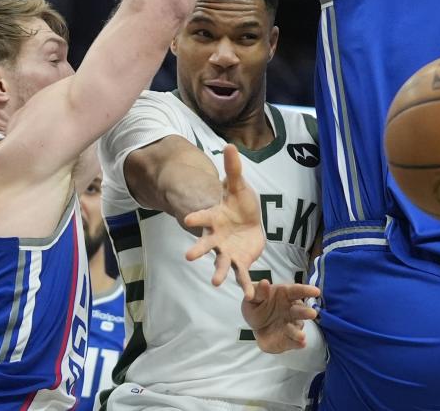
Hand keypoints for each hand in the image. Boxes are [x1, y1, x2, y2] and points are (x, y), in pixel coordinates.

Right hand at [184, 144, 264, 298]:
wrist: (248, 221)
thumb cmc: (239, 203)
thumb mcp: (239, 186)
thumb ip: (233, 169)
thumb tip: (229, 144)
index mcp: (215, 218)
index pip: (203, 217)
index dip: (196, 217)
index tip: (187, 218)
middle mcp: (217, 237)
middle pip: (206, 244)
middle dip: (198, 250)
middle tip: (188, 256)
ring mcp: (227, 251)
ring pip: (221, 263)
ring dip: (219, 273)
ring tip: (215, 283)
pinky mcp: (240, 262)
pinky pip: (242, 275)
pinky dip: (246, 285)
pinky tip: (252, 295)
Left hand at [241, 279, 319, 352]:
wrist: (255, 325)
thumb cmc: (256, 306)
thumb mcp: (252, 297)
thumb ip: (258, 292)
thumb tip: (265, 283)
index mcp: (285, 295)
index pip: (297, 291)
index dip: (307, 290)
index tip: (316, 291)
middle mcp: (291, 309)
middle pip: (300, 310)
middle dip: (306, 312)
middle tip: (312, 314)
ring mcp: (291, 324)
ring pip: (297, 327)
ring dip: (299, 332)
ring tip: (301, 336)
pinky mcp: (289, 339)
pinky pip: (294, 341)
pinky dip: (297, 343)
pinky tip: (301, 344)